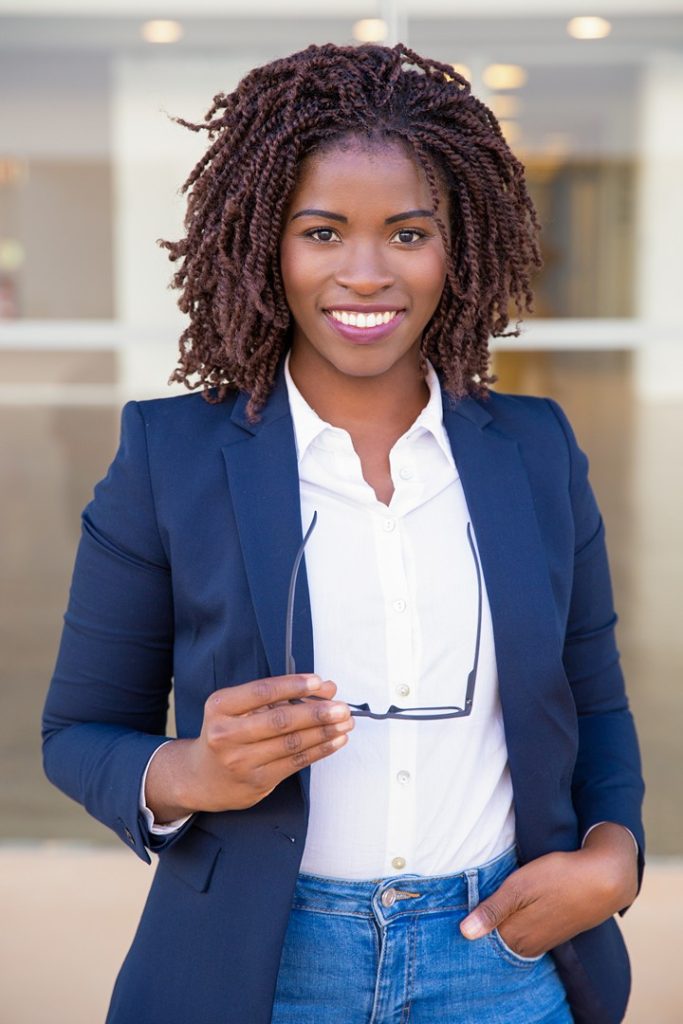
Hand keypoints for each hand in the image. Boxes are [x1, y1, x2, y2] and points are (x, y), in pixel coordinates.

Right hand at [145, 674, 352, 820]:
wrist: (202, 777)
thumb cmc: (228, 733)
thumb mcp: (242, 707)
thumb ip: (282, 695)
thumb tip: (326, 688)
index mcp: (220, 706)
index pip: (262, 691)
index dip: (293, 685)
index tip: (320, 682)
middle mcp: (226, 734)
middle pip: (280, 720)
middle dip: (317, 713)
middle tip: (342, 707)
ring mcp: (240, 761)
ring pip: (291, 743)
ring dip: (324, 732)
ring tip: (346, 723)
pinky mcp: (256, 782)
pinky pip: (295, 763)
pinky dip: (320, 750)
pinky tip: (336, 740)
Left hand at [459, 823, 638, 957]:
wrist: (605, 878)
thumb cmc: (559, 877)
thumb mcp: (520, 887)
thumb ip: (493, 910)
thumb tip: (465, 933)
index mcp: (516, 936)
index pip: (481, 940)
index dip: (468, 926)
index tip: (455, 912)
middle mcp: (528, 945)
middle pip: (494, 941)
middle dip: (481, 927)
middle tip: (466, 907)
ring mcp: (542, 940)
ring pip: (510, 936)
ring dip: (498, 924)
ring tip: (487, 906)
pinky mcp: (553, 931)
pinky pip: (525, 932)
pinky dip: (514, 923)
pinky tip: (512, 911)